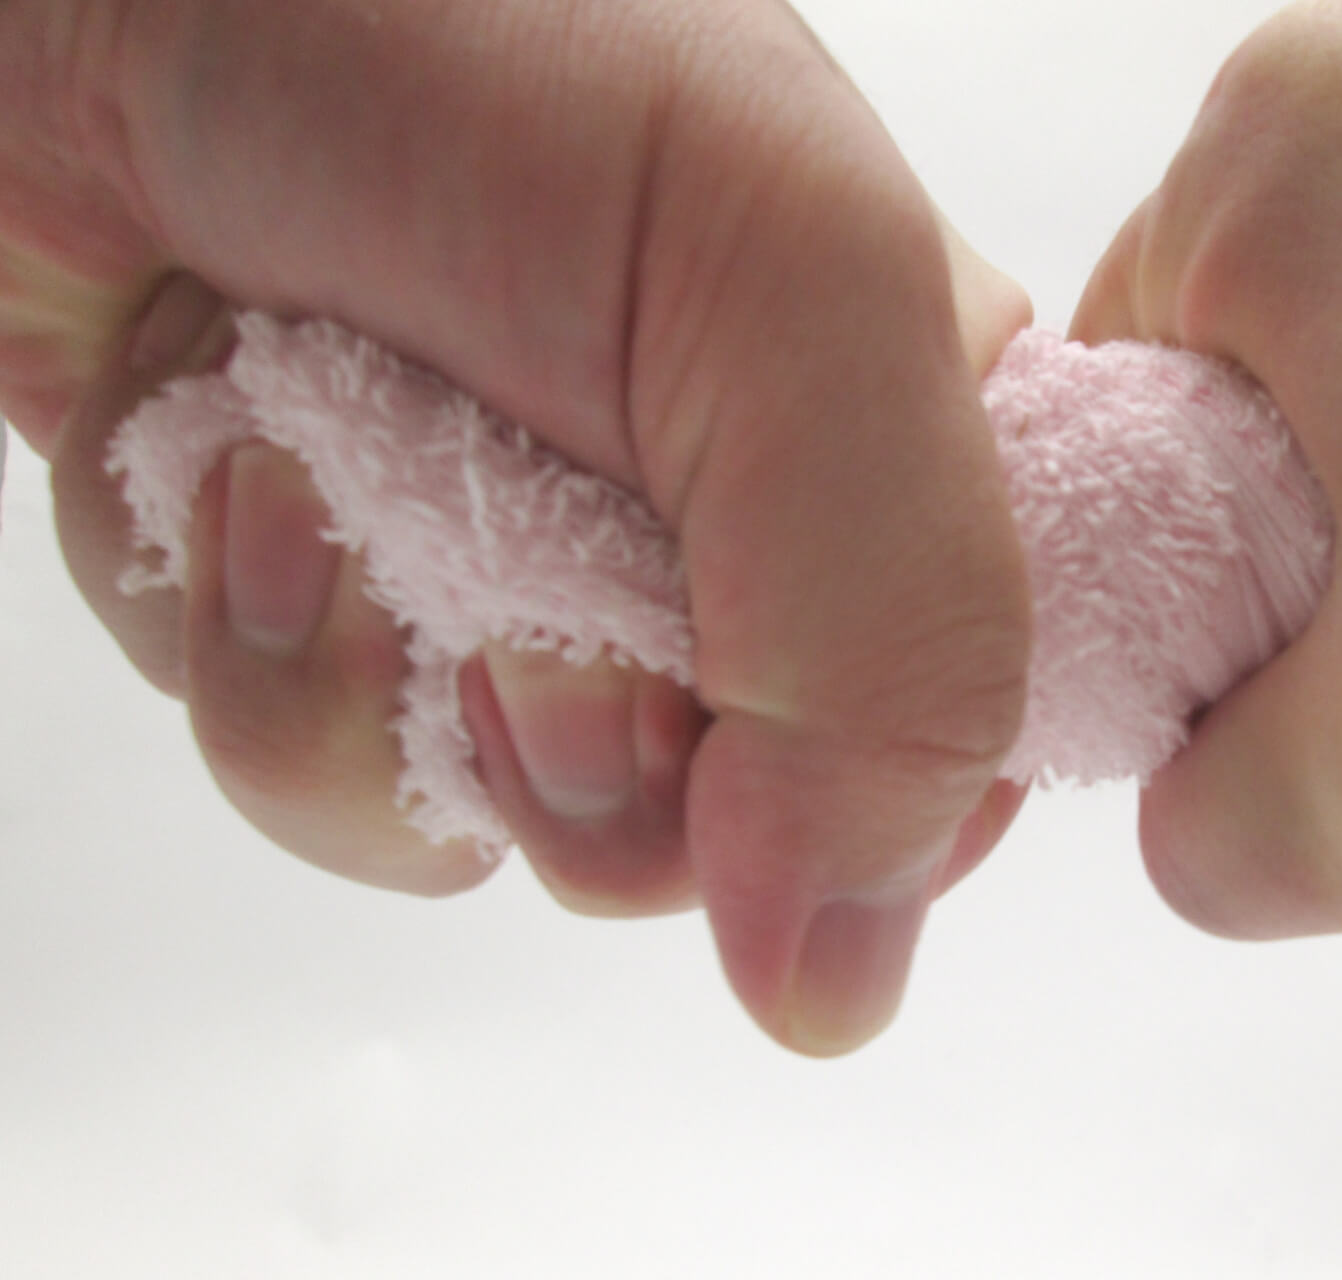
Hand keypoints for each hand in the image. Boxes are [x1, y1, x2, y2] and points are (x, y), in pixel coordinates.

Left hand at [1, 0, 1032, 1053]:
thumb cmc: (457, 42)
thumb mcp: (782, 269)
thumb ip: (898, 619)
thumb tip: (837, 982)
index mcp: (892, 442)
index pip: (972, 731)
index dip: (868, 780)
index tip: (732, 693)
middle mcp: (722, 536)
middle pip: (727, 826)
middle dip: (578, 726)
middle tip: (507, 542)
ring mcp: (525, 583)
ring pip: (502, 826)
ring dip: (372, 668)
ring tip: (312, 454)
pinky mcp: (349, 611)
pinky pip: (327, 775)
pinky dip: (244, 640)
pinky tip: (226, 476)